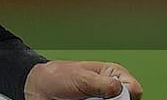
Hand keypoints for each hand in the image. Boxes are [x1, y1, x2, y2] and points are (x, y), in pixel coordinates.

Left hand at [25, 60, 142, 98]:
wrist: (38, 89)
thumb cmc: (56, 76)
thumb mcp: (80, 76)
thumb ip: (102, 83)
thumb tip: (120, 88)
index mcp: (111, 74)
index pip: (133, 88)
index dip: (126, 93)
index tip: (113, 94)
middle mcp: (110, 90)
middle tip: (94, 98)